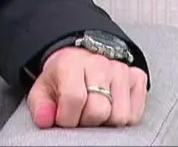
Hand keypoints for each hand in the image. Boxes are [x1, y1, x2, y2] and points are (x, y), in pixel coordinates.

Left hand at [27, 46, 147, 128]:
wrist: (81, 57)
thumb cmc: (62, 75)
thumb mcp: (43, 88)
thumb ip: (40, 105)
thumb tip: (45, 120)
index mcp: (71, 63)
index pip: (74, 98)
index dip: (67, 118)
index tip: (64, 120)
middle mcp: (98, 64)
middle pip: (99, 111)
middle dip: (86, 121)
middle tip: (80, 115)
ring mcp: (121, 70)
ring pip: (120, 116)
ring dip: (105, 121)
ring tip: (94, 110)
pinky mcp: (137, 78)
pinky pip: (135, 115)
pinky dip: (122, 118)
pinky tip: (110, 107)